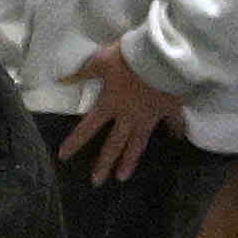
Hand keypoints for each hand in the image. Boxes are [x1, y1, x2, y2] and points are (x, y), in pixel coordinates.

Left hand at [66, 59, 183, 182]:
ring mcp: (150, 116)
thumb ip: (82, 72)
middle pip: (114, 145)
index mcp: (110, 104)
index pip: (87, 127)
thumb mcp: (101, 60)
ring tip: (123, 177)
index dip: (75, 142)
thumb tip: (60, 80)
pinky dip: (176, 130)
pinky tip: (177, 138)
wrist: (164, 55)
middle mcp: (128, 116)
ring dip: (130, 161)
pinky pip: (173, 122)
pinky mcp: (169, 108)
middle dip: (104, 164)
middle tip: (96, 182)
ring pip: (138, 144)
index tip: (63, 157)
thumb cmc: (130, 57)